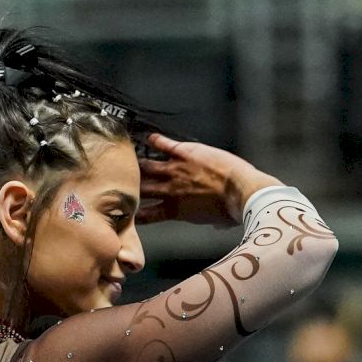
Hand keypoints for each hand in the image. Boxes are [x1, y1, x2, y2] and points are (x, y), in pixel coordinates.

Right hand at [137, 134, 280, 226]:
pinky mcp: (186, 153)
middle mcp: (168, 190)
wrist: (241, 192)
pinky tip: (150, 137)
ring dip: (138, 163)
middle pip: (140, 188)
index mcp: (173, 210)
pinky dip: (157, 141)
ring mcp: (175, 169)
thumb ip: (209, 219)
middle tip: (120, 181)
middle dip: (130, 186)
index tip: (126, 212)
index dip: (133, 213)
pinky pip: (166, 145)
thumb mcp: (214, 221)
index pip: (145, 214)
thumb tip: (216, 224)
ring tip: (127, 159)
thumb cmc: (230, 210)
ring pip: (147, 166)